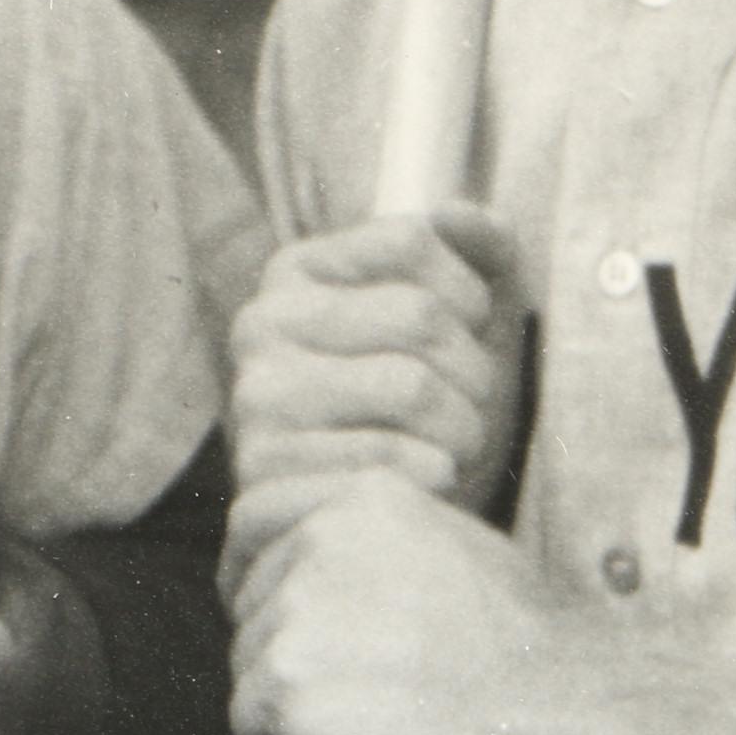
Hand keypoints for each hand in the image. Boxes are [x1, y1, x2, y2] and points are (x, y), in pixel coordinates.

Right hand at [223, 208, 520, 600]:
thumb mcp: (465, 320)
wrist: (390, 522)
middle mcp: (261, 325)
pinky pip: (391, 463)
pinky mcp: (270, 476)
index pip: (412, 241)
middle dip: (472, 373)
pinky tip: (420, 484)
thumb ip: (476, 249)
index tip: (464, 334)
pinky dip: (431, 477)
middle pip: (420, 316)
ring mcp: (258, 401)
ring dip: (461, 429)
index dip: (468, 294)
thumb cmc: (435, 407)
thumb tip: (459, 212)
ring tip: (445, 446)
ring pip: (412, 387)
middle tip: (462, 407)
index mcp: (298, 273)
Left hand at [229, 469, 584, 734]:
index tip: (291, 640)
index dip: (258, 589)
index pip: (250, 531)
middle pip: (249, 621)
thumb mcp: (454, 554)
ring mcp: (294, 615)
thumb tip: (308, 583)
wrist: (566, 717)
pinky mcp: (287, 689)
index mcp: (355, 502)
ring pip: (253, 691)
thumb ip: (372, 554)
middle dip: (293, 672)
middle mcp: (314, 543)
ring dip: (305, 731)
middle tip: (377, 714)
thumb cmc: (530, 653)